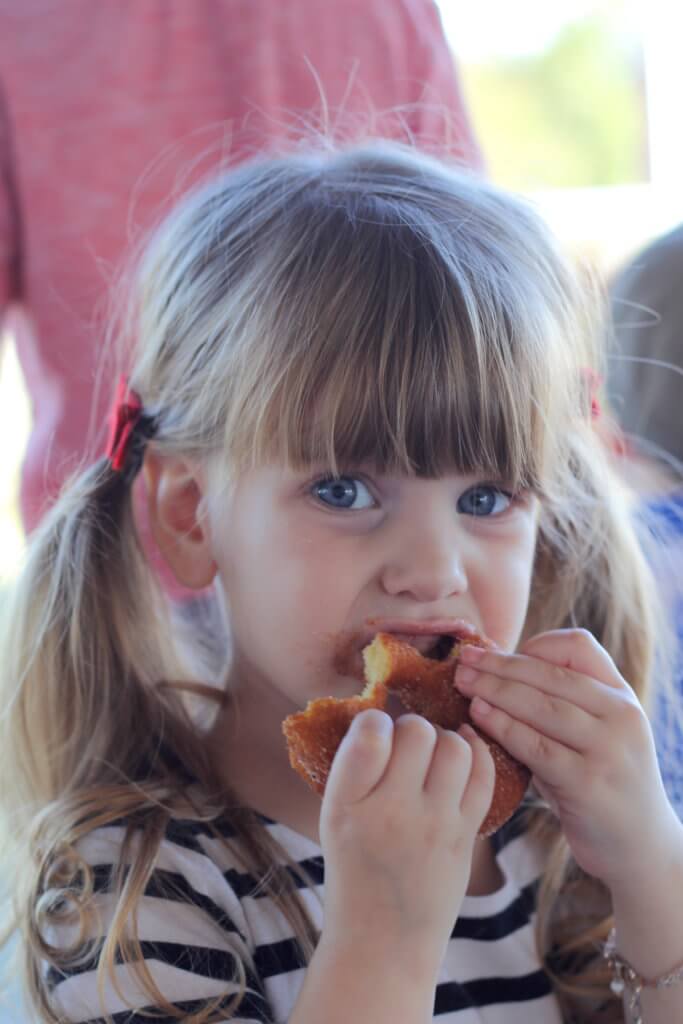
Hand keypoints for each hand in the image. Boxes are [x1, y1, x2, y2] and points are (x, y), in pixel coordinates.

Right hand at [319, 709, 493, 973]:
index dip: (375, 720)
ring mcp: (435, 825)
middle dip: (411, 727)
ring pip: (455, 748)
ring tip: (431, 753)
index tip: (375, 731)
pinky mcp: (466, 837)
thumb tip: (382, 713)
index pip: (369, 733)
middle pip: (417, 733)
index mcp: (347, 805)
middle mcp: (392, 813)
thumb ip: (354, 766)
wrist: (384, 942)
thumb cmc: (355, 869)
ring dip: (444, 739)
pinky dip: (476, 753)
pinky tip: (464, 747)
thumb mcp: (334, 816)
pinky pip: (482, 776)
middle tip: (405, 743)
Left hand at [454, 628, 679, 889]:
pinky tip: (478, 717)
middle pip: (551, 675)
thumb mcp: (593, 735)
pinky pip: (536, 747)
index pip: (580, 648)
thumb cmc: (598, 782)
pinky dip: (503, 727)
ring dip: (495, 691)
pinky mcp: (589, 784)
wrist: (639, 847)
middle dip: (500, 665)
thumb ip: (559, 704)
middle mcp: (622, 717)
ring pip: (542, 706)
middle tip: (463, 661)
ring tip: (463, 684)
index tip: (500, 653)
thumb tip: (494, 670)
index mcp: (621, 698)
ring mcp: (609, 750)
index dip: (536, 645)